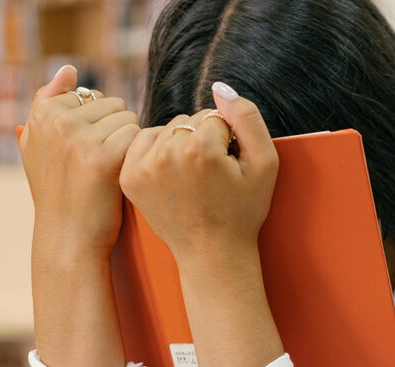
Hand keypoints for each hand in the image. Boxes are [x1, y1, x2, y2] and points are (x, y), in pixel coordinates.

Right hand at [20, 65, 139, 257]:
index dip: (98, 124)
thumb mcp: (40, 145)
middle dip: (116, 130)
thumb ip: (50, 103)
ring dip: (130, 142)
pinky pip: (138, 137)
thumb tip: (69, 68)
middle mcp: (58, 121)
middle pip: (114, 105)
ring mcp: (79, 138)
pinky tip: (125, 173)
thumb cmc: (60, 189)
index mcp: (43, 114)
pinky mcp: (103, 157)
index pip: (92, 96)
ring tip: (111, 168)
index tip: (85, 151)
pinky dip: (139, 154)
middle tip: (101, 162)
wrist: (69, 235)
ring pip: (129, 120)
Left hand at [120, 81, 278, 261]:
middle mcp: (166, 153)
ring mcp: (142, 166)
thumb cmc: (244, 209)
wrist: (212, 252)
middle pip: (189, 121)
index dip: (228, 141)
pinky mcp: (129, 176)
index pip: (216, 118)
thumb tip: (219, 87)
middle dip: (203, 140)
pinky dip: (159, 151)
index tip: (228, 169)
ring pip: (167, 129)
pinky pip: (145, 141)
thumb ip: (248, 118)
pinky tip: (173, 175)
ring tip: (193, 177)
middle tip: (211, 176)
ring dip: (181, 144)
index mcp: (200, 149)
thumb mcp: (265, 163)